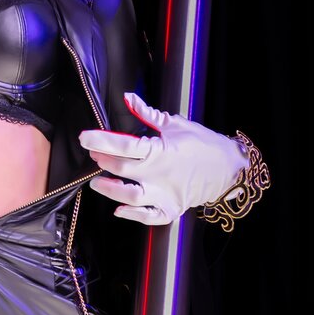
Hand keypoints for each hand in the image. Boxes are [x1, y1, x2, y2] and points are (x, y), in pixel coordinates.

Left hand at [78, 92, 249, 224]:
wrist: (228, 167)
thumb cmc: (201, 143)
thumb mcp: (174, 124)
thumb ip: (147, 114)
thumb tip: (128, 98)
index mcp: (160, 150)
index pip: (124, 145)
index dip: (101, 141)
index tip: (85, 138)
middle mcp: (159, 174)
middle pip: (122, 169)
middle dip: (103, 162)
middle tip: (95, 155)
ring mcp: (165, 193)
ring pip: (130, 196)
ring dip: (110, 190)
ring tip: (97, 183)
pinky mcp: (171, 208)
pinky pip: (149, 216)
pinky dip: (133, 216)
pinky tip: (119, 210)